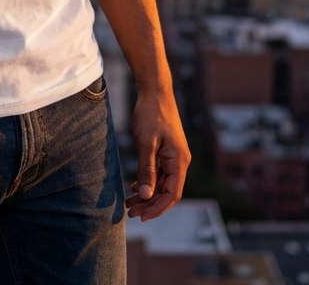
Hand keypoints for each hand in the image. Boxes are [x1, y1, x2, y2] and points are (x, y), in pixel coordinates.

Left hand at [125, 88, 190, 220]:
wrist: (155, 91)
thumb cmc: (151, 114)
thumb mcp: (146, 144)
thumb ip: (147, 171)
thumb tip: (146, 196)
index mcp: (179, 161)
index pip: (172, 194)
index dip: (158, 208)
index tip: (142, 217)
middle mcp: (180, 161)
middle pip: (166, 191)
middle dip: (149, 204)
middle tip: (130, 213)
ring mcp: (174, 156)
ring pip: (162, 182)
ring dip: (147, 194)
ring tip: (129, 203)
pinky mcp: (166, 150)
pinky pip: (159, 172)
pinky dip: (148, 181)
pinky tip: (135, 186)